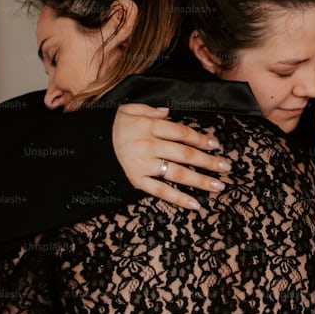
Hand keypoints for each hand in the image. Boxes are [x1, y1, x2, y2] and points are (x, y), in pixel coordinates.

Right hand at [112, 103, 230, 208]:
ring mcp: (142, 164)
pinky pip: (160, 191)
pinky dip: (179, 198)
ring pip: (177, 173)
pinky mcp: (136, 180)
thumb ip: (150, 110)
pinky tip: (195, 204)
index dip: (201, 138)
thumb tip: (168, 112)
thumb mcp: (129, 109)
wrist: (88, 144)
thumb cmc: (112, 126)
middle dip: (209, 161)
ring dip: (200, 180)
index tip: (215, 144)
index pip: (182, 133)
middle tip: (226, 167)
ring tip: (218, 186)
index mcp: (150, 126)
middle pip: (185, 154)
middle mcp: (148, 145)